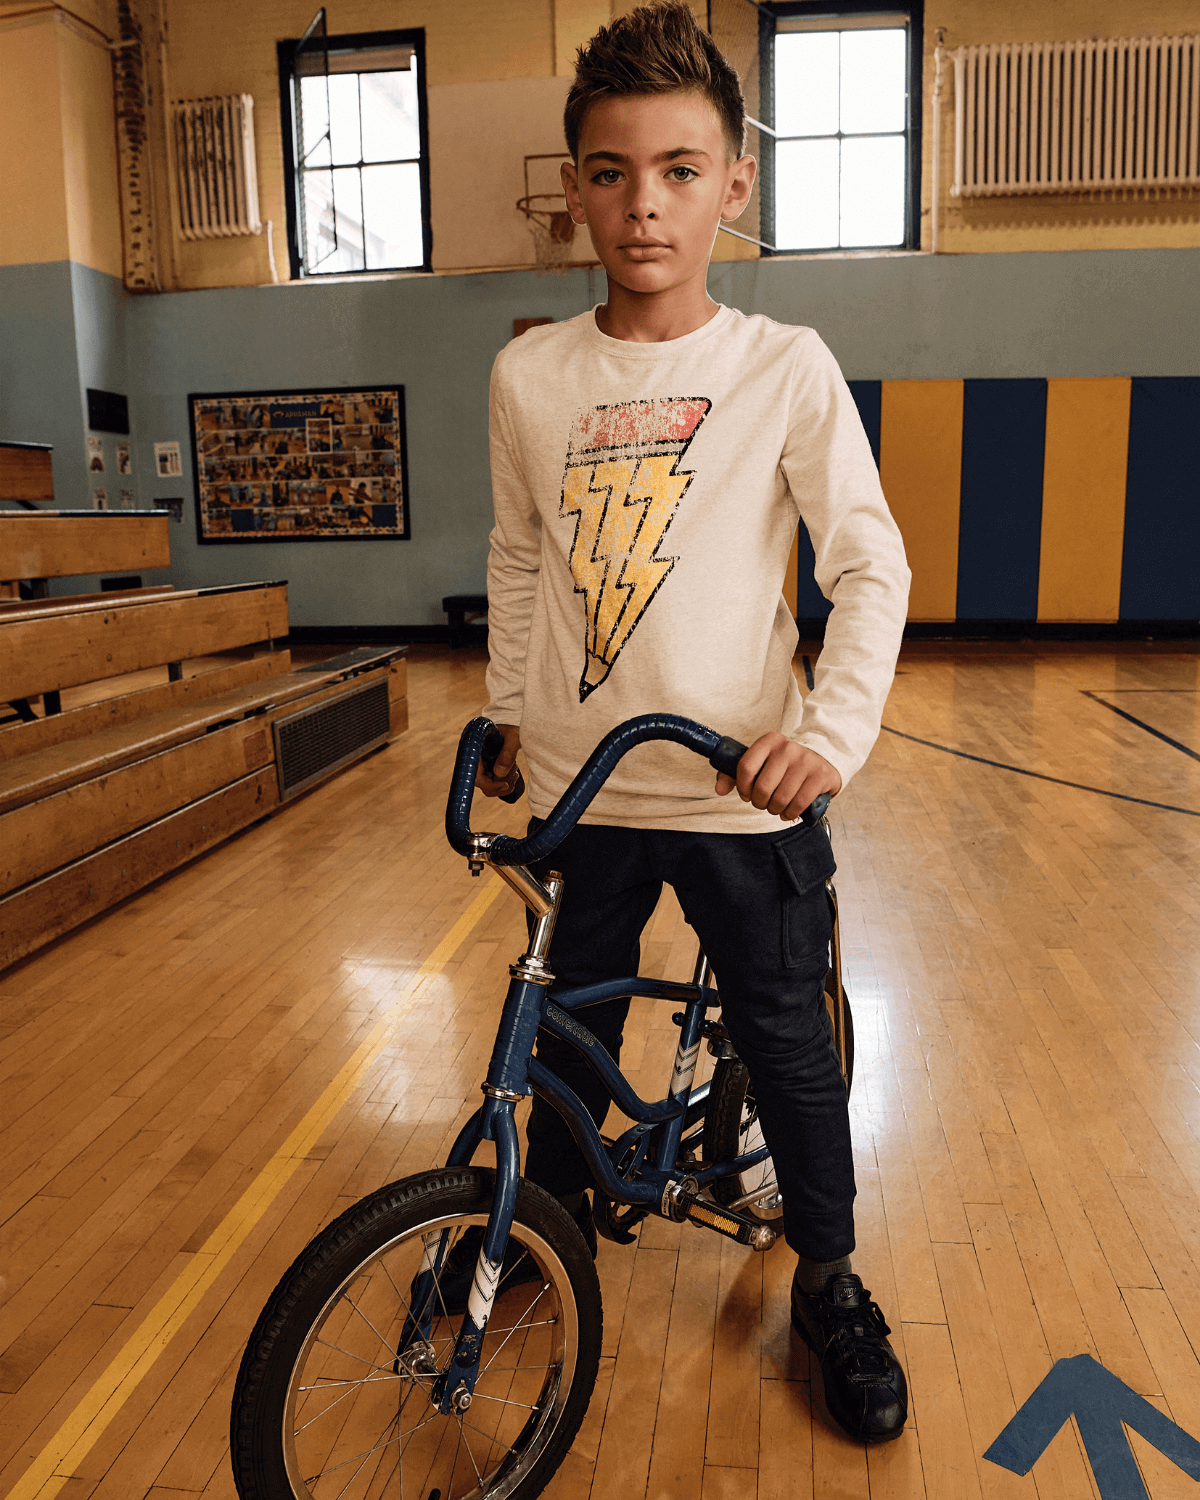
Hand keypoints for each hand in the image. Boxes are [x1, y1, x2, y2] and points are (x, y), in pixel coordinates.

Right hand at [478, 723, 521, 797]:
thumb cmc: (512, 726)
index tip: (506, 784)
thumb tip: (499, 774)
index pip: (475, 776)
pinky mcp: (488, 769)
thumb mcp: (513, 736)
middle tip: (515, 771)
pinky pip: (494, 784)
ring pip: (490, 787)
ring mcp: (482, 767)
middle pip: (484, 785)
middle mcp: (476, 761)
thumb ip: (507, 753)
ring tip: (515, 769)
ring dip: (505, 783)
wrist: (512, 725)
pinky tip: (514, 773)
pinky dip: (506, 783)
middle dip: (501, 784)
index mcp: (475, 750)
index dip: (489, 784)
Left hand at [714, 733, 840, 821]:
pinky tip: (789, 811)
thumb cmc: (784, 765)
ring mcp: (805, 761)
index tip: (746, 794)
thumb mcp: (760, 763)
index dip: (743, 787)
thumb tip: (719, 790)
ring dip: (775, 810)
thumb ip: (734, 774)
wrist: (821, 759)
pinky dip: (790, 813)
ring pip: (780, 798)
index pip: (745, 767)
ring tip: (776, 807)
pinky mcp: (820, 775)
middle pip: (762, 787)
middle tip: (764, 803)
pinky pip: (798, 803)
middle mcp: (787, 748)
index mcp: (769, 741)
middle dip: (759, 803)